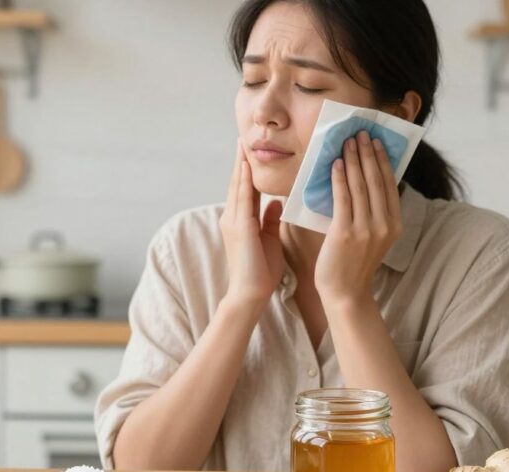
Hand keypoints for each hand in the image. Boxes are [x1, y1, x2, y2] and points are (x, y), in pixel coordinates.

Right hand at [219, 139, 283, 309]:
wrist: (249, 294)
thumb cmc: (261, 272)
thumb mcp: (269, 240)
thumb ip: (270, 220)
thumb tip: (275, 202)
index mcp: (240, 221)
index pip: (245, 190)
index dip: (246, 171)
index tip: (249, 152)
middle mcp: (232, 218)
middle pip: (237, 183)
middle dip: (240, 161)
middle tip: (242, 139)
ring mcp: (233, 222)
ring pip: (237, 187)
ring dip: (240, 165)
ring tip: (242, 145)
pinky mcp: (240, 228)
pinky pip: (243, 199)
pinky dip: (245, 181)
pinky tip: (247, 167)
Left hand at [314, 131, 402, 304]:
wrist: (345, 292)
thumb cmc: (353, 263)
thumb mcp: (372, 236)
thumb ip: (371, 213)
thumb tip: (361, 180)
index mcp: (395, 224)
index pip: (389, 184)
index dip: (382, 160)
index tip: (375, 141)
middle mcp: (384, 225)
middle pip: (376, 180)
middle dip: (368, 153)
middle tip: (360, 133)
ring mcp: (366, 229)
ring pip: (360, 186)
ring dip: (354, 159)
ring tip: (348, 142)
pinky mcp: (345, 233)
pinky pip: (343, 198)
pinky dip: (340, 178)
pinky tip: (336, 164)